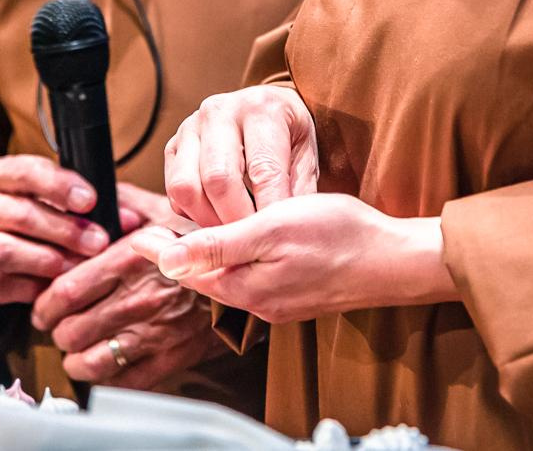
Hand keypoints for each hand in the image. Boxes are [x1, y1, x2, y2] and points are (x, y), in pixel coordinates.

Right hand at [0, 156, 148, 307]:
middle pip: (21, 215)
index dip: (60, 186)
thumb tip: (129, 218)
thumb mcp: (51, 199)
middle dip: (65, 230)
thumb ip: (86, 203)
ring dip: (49, 260)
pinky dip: (33, 286)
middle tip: (98, 241)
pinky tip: (55, 286)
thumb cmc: (31, 217)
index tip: (91, 200)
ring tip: (79, 266)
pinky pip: (2, 284)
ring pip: (7, 251)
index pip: (26, 172)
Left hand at [28, 190, 223, 388]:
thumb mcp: (160, 207)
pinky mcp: (171, 358)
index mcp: (129, 261)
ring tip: (77, 352)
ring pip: (91, 362)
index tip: (44, 308)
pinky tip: (106, 366)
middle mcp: (137, 299)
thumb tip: (87, 196)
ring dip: (77, 360)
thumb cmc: (200, 241)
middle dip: (59, 333)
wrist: (247, 271)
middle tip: (61, 329)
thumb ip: (121, 202)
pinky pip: (125, 382)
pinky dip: (107, 378)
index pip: (65, 293)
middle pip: (71, 331)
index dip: (44, 306)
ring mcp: (154, 332)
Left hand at [128, 193, 458, 323]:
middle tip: (158, 233)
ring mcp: (282, 302)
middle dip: (184, 256)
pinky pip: (257, 279)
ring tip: (194, 237)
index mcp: (246, 287)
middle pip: (209, 278)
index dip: (163, 249)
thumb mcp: (271, 230)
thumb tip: (166, 261)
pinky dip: (242, 262)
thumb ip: (219, 246)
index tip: (139, 234)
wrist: (393, 260)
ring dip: (213, 259)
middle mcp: (260, 302)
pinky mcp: (300, 295)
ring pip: (234, 278)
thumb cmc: (337, 236)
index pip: (190, 270)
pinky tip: (244, 246)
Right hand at [164, 85, 318, 226]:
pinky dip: (191, 214)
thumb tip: (287, 234)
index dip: (267, 212)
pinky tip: (215, 217)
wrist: (268, 107)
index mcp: (261, 110)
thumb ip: (299, 191)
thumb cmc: (290, 137)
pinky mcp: (172, 145)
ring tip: (231, 233)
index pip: (262, 170)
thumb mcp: (307, 156)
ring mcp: (190, 127)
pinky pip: (173, 192)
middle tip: (250, 243)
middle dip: (234, 221)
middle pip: (217, 180)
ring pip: (185, 187)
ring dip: (207, 220)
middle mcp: (220, 112)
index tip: (274, 241)